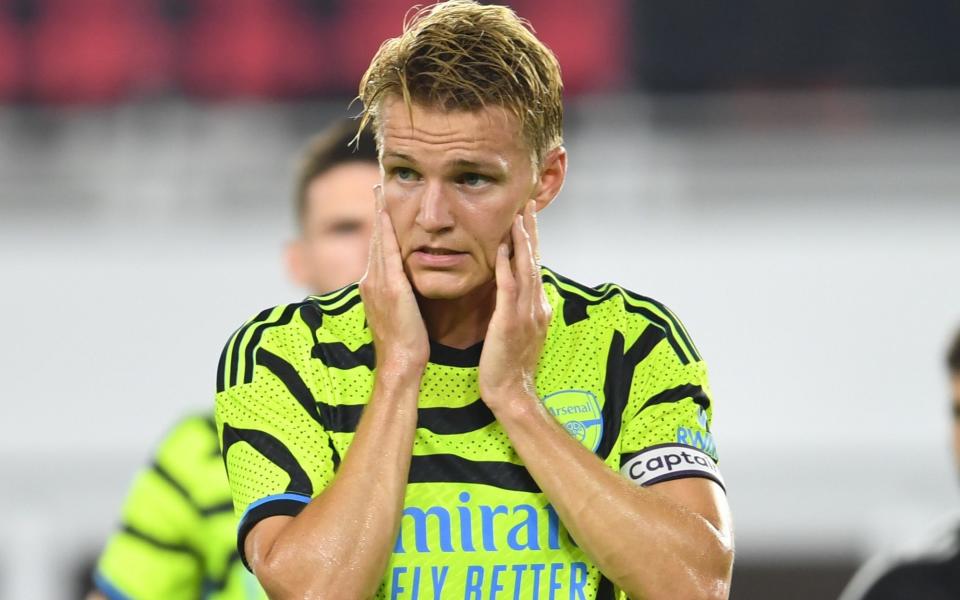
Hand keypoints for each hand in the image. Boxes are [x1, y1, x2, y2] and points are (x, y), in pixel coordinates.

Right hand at [359, 186, 429, 375]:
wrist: (401, 363)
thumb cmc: (407, 344)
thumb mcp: (400, 313)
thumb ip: (400, 294)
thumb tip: (406, 284)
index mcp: (373, 286)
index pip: (377, 249)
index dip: (379, 226)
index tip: (381, 204)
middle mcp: (371, 281)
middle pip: (374, 239)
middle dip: (376, 213)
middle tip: (377, 186)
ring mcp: (377, 284)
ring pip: (377, 241)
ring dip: (379, 215)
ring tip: (379, 191)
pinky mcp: (390, 289)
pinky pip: (387, 253)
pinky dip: (386, 232)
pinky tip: (388, 215)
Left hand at [478, 200, 551, 407]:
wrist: (512, 393)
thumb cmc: (510, 366)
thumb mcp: (522, 333)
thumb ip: (524, 310)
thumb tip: (528, 294)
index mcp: (538, 307)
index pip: (535, 267)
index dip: (532, 242)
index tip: (527, 219)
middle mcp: (537, 306)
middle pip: (535, 261)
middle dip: (531, 232)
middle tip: (527, 205)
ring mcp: (526, 313)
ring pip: (526, 269)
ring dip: (522, 242)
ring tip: (518, 217)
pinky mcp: (511, 321)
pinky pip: (509, 288)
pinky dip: (507, 267)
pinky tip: (502, 249)